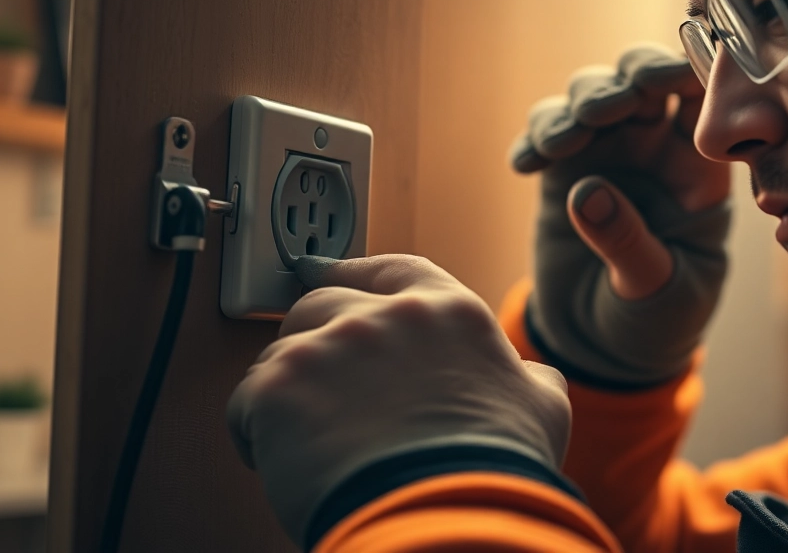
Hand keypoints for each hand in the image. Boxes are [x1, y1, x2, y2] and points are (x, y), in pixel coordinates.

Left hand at [226, 255, 570, 542]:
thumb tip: (536, 378)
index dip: (357, 271)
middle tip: (319, 385)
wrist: (448, 518)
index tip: (332, 271)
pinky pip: (246, 402)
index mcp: (448, 313)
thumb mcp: (541, 410)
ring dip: (288, 392)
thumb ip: (531, 379)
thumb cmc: (496, 471)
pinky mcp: (278, 389)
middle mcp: (386, 316)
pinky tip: (282, 461)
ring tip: (309, 441)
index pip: (395, 269)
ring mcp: (328, 347)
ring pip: (281, 352)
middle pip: (322, 302)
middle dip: (315, 339)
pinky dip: (255, 432)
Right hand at [510, 46, 731, 385]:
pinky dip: (534, 137)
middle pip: (644, 79)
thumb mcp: (655, 288)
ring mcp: (607, 152)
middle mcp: (655, 147)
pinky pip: (546, 130)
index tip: (666, 77)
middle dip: (625, 80)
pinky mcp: (562, 169)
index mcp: (699, 167)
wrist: (607, 344)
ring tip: (562, 145)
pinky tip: (526, 166)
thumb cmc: (658, 316)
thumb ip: (627, 242)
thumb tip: (588, 195)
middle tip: (606, 109)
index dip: (688, 74)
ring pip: (592, 93)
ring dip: (577, 106)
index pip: (703, 99)